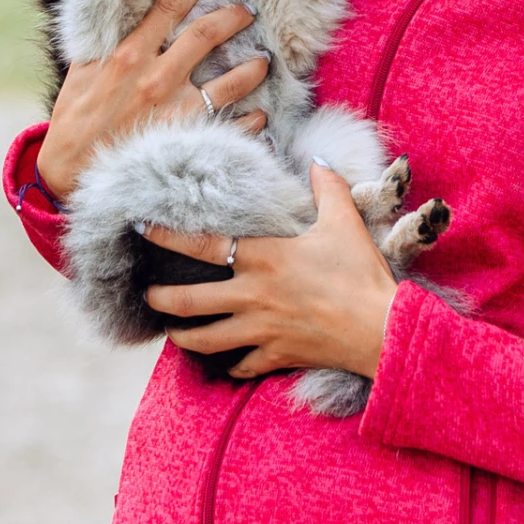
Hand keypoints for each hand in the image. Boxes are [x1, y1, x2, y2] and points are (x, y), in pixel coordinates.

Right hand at [37, 0, 267, 199]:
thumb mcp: (82, 70)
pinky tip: (259, 113)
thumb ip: (107, 41)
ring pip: (232, 81)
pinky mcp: (189, 141)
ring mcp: (176, 111)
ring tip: (263, 62)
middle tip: (248, 12)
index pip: (168, 8)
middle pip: (207, 35)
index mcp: (129, 56)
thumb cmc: (75, 121)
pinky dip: (252, 120)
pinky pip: (234, 126)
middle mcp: (157, 78)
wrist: (70, 173)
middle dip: (233, 17)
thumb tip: (122, 10)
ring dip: (253, 68)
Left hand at [142, 163, 398, 380]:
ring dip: (183, 336)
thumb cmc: (361, 273)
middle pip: (189, 301)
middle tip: (146, 294)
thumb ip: (326, 187)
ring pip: (206, 339)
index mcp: (264, 257)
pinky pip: (241, 364)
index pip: (203, 244)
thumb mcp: (345, 221)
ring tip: (171, 332)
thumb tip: (316, 159)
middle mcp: (253, 294)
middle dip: (160, 298)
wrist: (382, 329)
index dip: (167, 235)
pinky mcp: (276, 355)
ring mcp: (261, 329)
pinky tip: (224, 364)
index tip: (141, 228)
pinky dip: (230, 365)